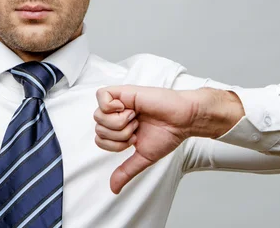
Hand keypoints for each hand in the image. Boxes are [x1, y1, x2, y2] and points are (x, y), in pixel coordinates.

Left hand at [94, 85, 241, 193]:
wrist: (182, 119)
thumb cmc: (167, 134)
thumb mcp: (142, 156)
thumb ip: (126, 171)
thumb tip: (114, 189)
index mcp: (118, 127)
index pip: (99, 139)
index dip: (115, 144)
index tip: (134, 139)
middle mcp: (116, 114)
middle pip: (97, 129)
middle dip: (119, 135)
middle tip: (137, 128)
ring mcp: (118, 102)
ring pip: (98, 116)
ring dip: (120, 123)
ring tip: (136, 118)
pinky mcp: (122, 91)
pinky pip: (101, 97)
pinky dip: (113, 107)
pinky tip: (130, 108)